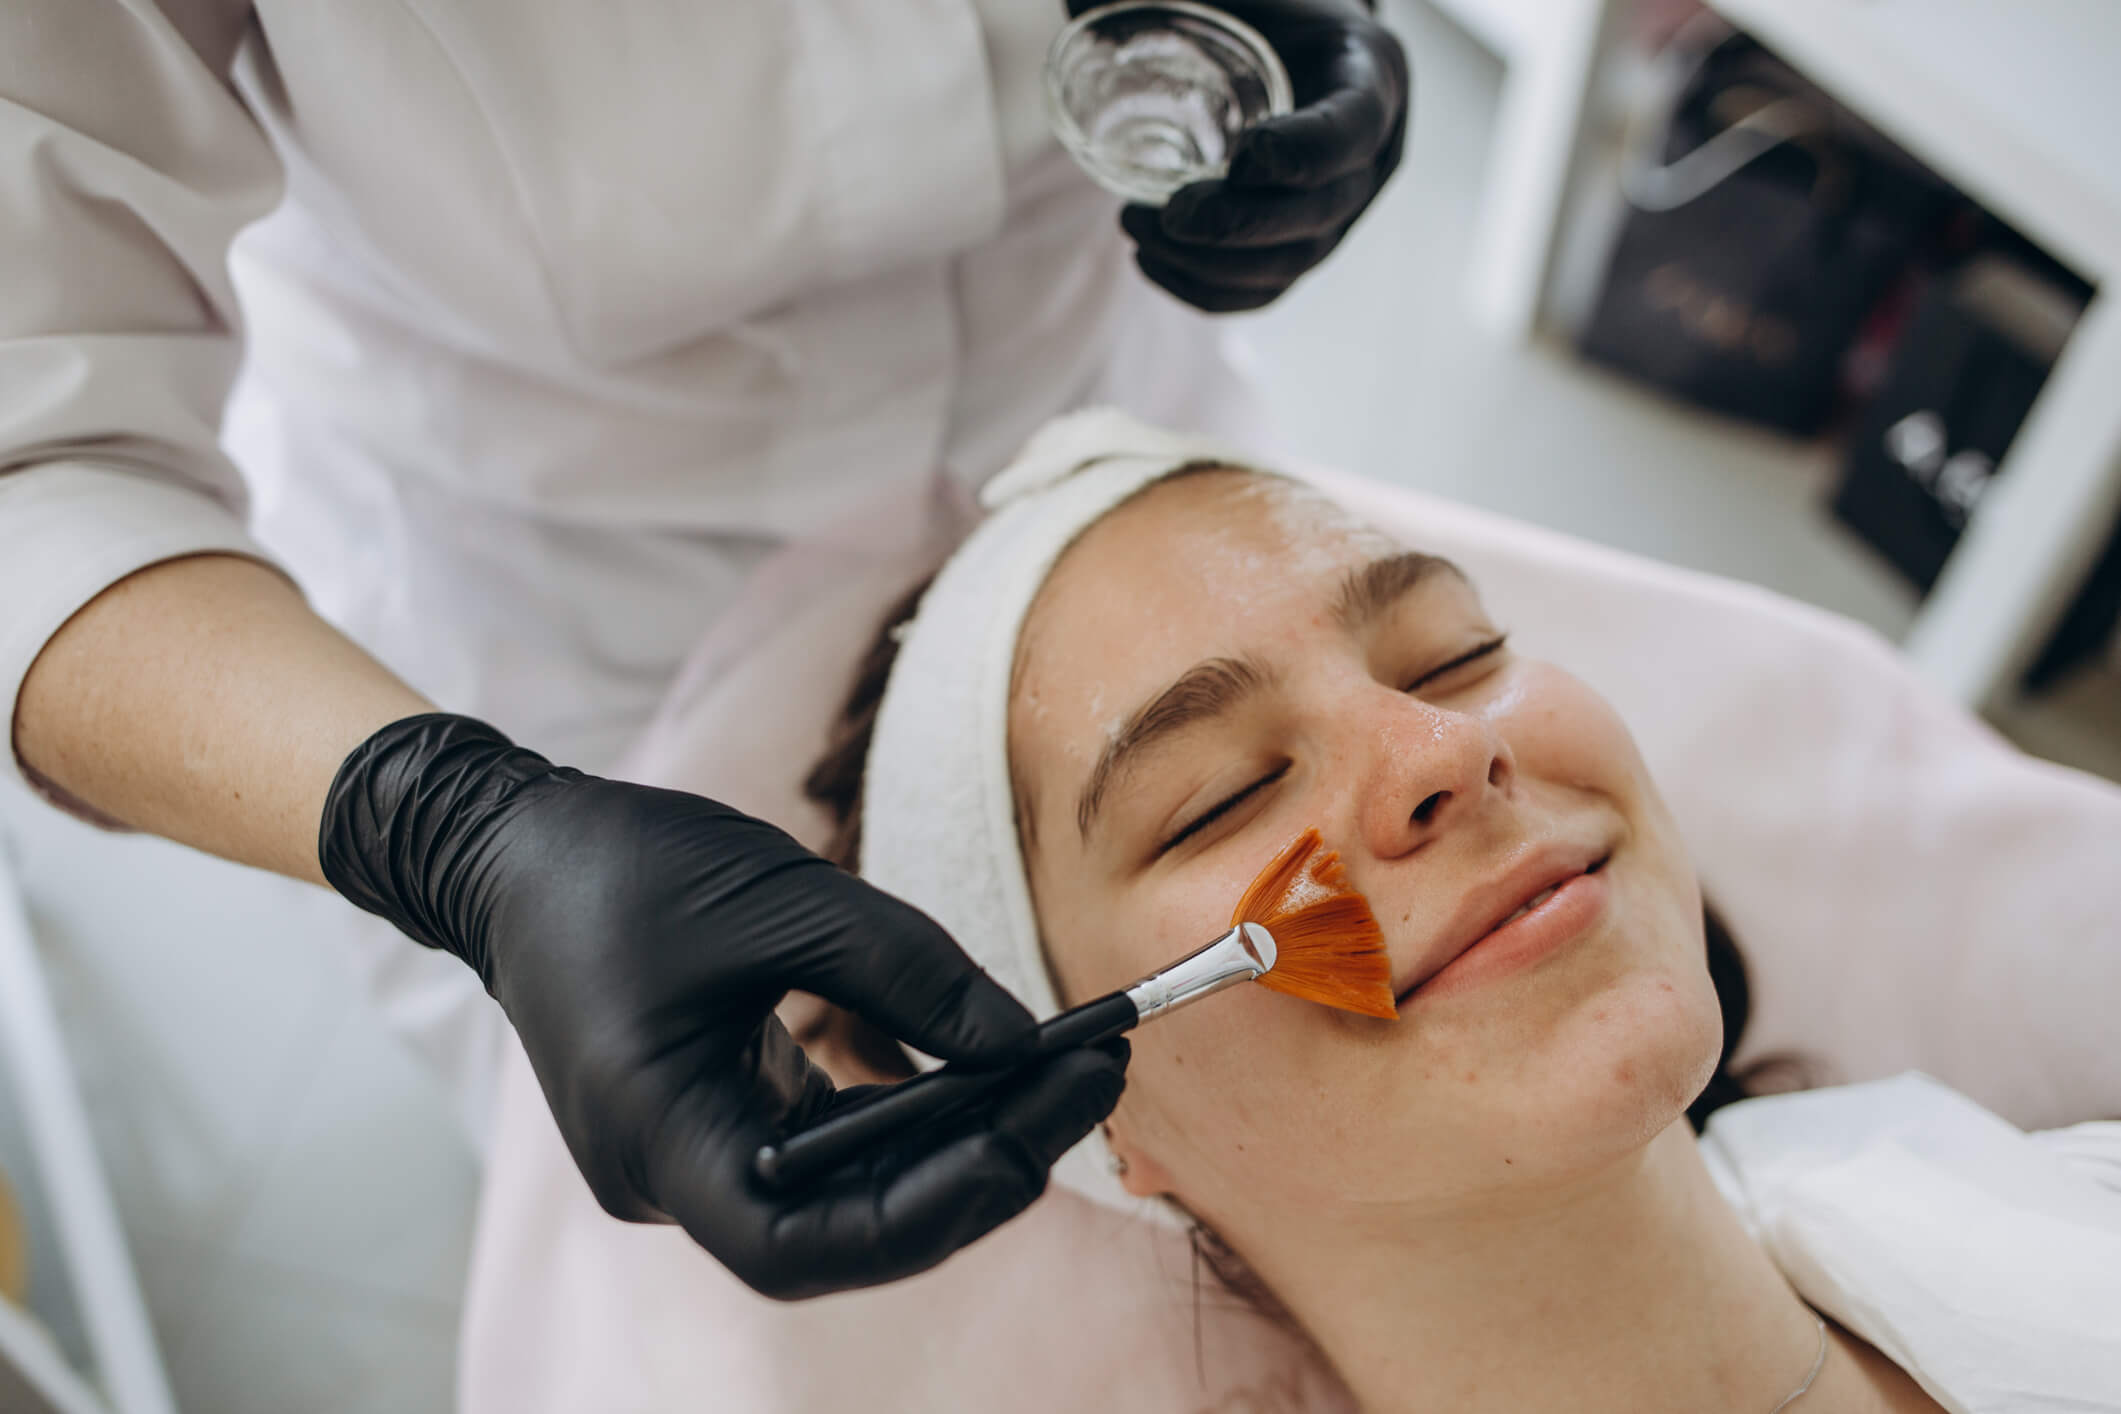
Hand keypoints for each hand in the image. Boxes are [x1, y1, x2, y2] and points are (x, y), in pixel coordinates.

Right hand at [319, 714, 1126, 1298]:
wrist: (516, 853)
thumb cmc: (626, 866)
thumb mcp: (780, 896)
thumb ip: (907, 972)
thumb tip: (1026, 1044)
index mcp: (654, 1135)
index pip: (799, 1244)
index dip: (929, 1209)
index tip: (1033, 1136)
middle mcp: (665, 1177)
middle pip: (841, 1231)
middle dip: (975, 1170)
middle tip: (1092, 1086)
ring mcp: (687, 1160)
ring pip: (843, 1201)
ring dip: (956, 1147)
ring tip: (1067, 1076)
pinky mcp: (714, 1125)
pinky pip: (828, 1155)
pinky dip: (910, 1122)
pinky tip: (989, 1074)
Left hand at [1087, 0, 1409, 311]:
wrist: (1287, 43)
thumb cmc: (1260, 5)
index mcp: (1371, 74)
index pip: (1353, 128)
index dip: (1304, 151)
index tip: (1241, 154)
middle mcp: (1373, 153)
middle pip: (1319, 213)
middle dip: (1241, 225)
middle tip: (1169, 215)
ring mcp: (1345, 210)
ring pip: (1292, 264)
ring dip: (1211, 263)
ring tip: (1137, 230)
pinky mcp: (1307, 247)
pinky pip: (1265, 290)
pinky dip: (1207, 290)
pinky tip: (1152, 262)